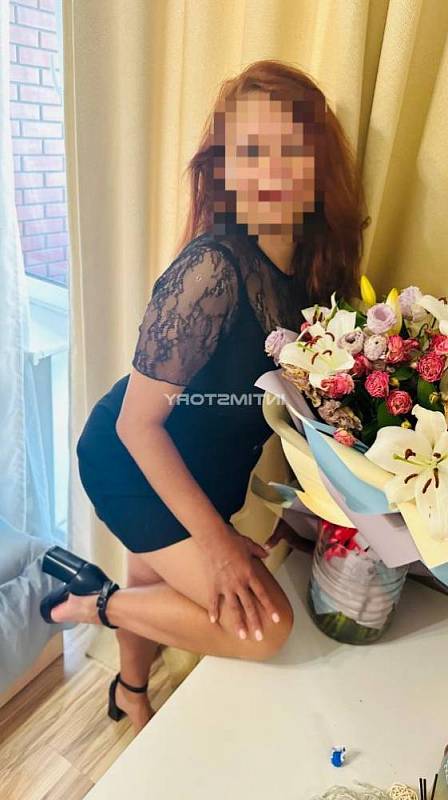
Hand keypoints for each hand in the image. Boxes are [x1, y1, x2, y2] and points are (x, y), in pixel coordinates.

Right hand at [204, 524, 280, 640]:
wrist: (214, 538)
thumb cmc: (232, 540)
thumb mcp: (249, 544)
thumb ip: (259, 551)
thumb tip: (267, 553)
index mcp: (250, 574)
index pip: (262, 595)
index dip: (270, 608)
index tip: (276, 619)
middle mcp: (239, 583)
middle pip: (249, 606)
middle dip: (255, 623)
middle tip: (259, 637)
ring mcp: (226, 586)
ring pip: (234, 608)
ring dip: (238, 623)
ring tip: (241, 636)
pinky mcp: (214, 585)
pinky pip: (214, 601)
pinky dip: (213, 611)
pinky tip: (213, 621)